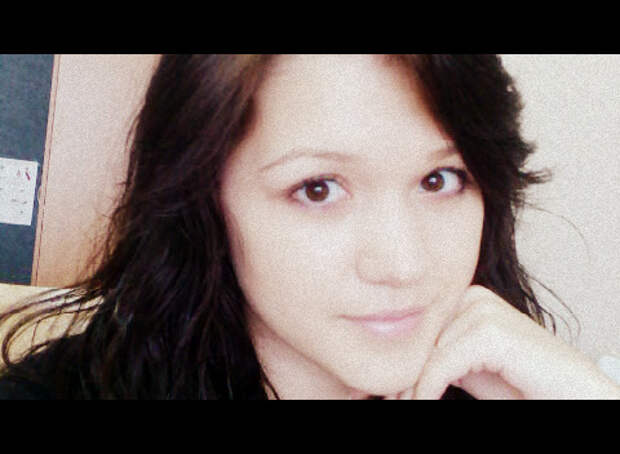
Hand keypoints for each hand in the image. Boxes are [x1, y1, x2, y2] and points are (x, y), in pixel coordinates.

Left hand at [393, 285, 619, 398]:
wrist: (571, 394)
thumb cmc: (521, 384)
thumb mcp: (467, 368)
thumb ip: (437, 359)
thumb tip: (393, 372)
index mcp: (464, 300)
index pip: (417, 331)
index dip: (400, 364)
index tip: (382, 391)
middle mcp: (471, 298)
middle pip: (419, 340)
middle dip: (402, 375)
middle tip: (384, 399)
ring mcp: (483, 310)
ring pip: (426, 354)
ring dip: (412, 386)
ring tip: (401, 403)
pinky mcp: (490, 331)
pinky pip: (441, 364)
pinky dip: (427, 389)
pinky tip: (424, 402)